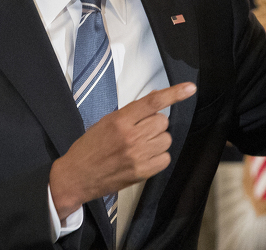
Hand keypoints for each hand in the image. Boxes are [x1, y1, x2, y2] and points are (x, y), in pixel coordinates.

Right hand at [49, 82, 195, 218]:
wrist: (76, 176)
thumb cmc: (89, 148)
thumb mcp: (106, 122)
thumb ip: (132, 112)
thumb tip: (156, 98)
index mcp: (120, 120)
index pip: (153, 102)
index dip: (174, 93)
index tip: (189, 88)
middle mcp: (131, 137)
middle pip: (163, 121)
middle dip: (155, 124)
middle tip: (140, 131)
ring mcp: (138, 156)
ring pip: (166, 139)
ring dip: (157, 140)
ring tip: (140, 146)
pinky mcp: (142, 172)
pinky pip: (165, 158)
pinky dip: (158, 157)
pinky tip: (144, 157)